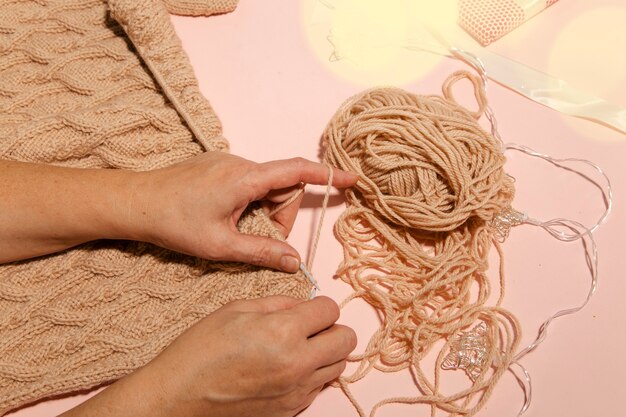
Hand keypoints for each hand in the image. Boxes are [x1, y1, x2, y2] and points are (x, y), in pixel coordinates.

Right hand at [61, 296, 356, 416]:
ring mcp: (296, 391)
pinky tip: (287, 368)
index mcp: (283, 332)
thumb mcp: (236, 310)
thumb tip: (303, 304)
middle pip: (346, 340)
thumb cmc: (201, 349)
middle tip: (311, 326)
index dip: (320, 304)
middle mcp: (297, 364)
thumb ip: (277, 303)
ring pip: (338, 366)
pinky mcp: (290, 410)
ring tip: (299, 348)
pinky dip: (312, 375)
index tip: (309, 308)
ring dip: (326, 353)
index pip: (331, 310)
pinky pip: (318, 388)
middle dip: (332, 328)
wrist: (179, 396)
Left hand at [129, 152, 356, 271]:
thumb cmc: (174, 223)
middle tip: (259, 240)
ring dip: (263, 211)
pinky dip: (249, 203)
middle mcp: (240, 164)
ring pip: (265, 187)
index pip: (296, 171)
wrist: (134, 202)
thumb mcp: (221, 245)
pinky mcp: (218, 166)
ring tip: (235, 230)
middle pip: (282, 186)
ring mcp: (227, 162)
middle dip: (280, 215)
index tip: (350, 180)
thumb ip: (262, 252)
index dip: (327, 175)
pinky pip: (248, 182)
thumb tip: (294, 262)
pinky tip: (226, 218)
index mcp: (245, 179)